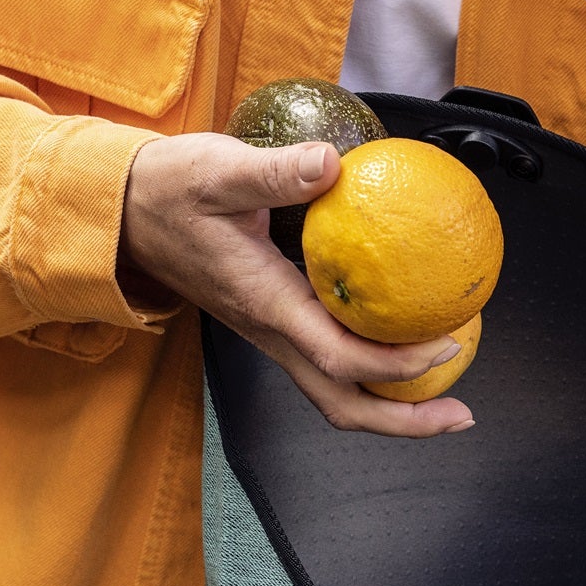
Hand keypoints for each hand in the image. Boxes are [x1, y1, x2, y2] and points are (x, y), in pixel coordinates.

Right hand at [120, 134, 473, 436]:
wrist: (123, 213)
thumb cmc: (167, 190)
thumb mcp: (218, 168)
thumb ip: (275, 170)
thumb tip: (331, 164)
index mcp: (266, 304)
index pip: (341, 356)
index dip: (397, 364)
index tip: (446, 343)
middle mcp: (272, 333)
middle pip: (344, 404)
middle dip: (406, 422)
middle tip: (462, 414)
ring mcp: (273, 336)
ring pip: (337, 395)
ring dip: (394, 409)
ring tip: (448, 399)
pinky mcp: (276, 325)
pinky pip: (330, 367)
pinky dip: (375, 375)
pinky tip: (409, 350)